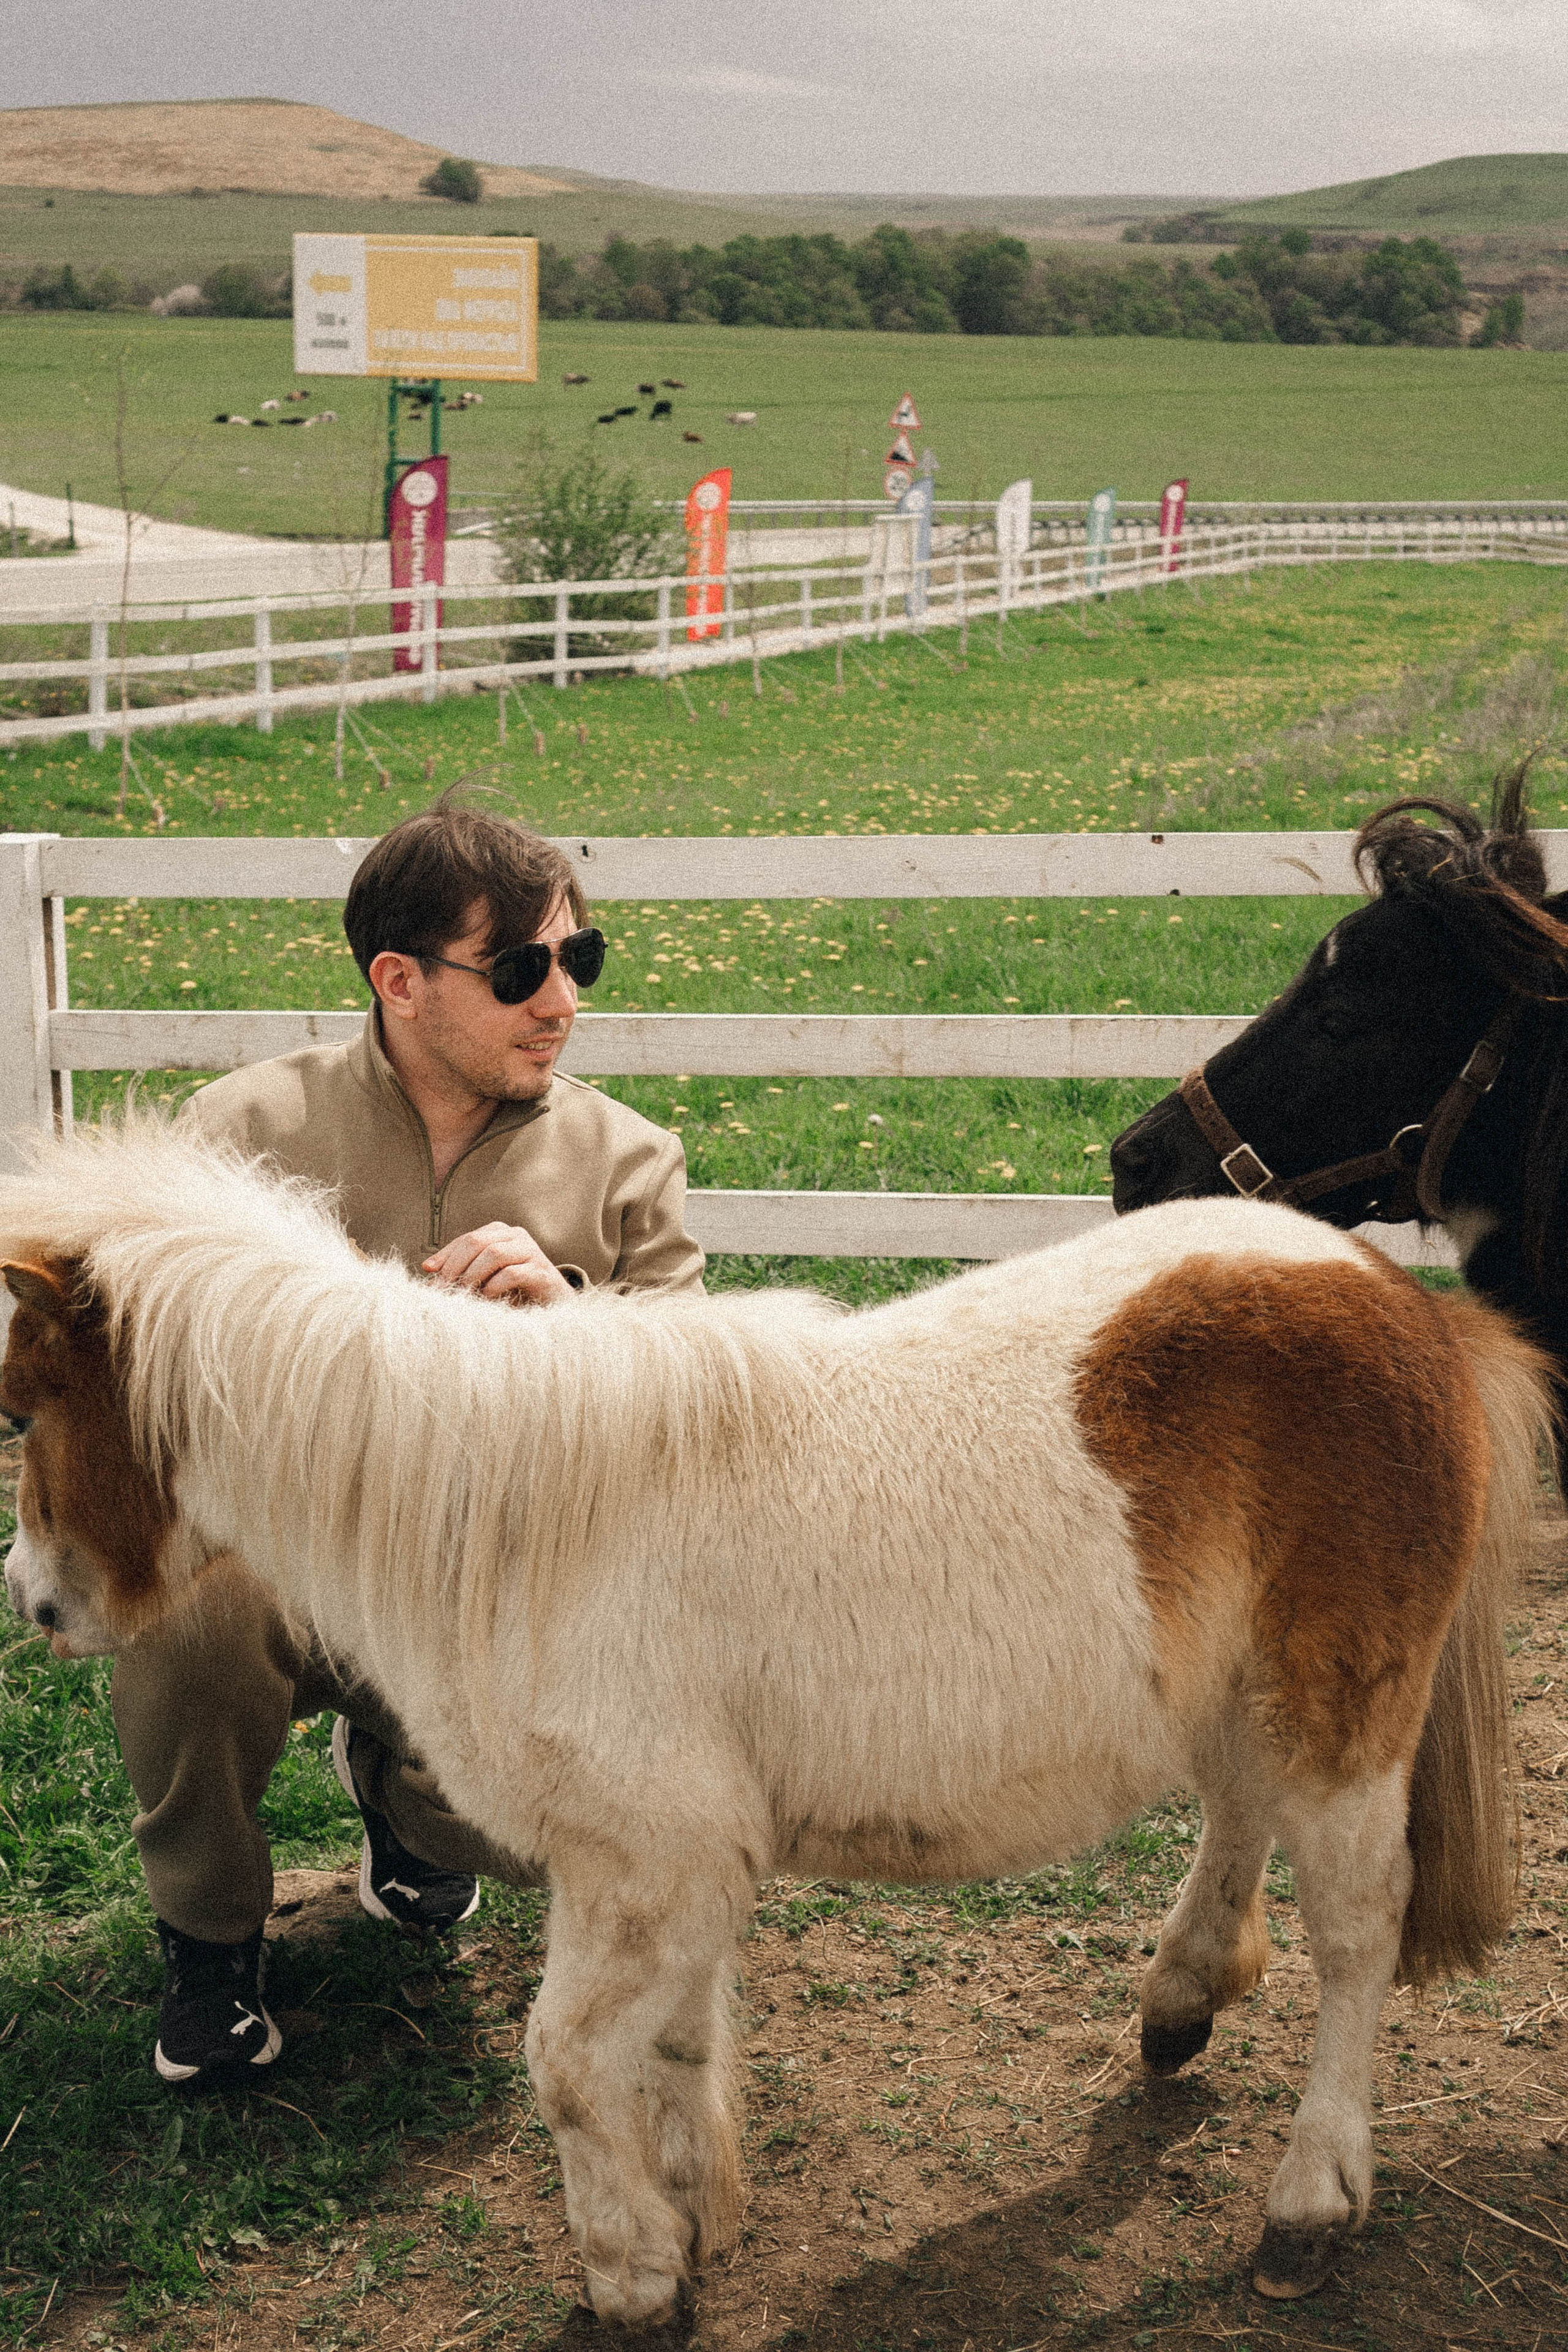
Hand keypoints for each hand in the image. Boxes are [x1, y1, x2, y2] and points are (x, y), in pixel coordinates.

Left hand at [423, 1222, 571, 1306]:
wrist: (553, 1307)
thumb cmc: (514, 1291)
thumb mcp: (485, 1278)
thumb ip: (463, 1272)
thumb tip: (429, 1276)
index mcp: (500, 1233)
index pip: (466, 1239)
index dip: (445, 1254)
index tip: (428, 1271)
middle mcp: (516, 1236)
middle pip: (477, 1241)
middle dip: (455, 1265)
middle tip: (441, 1288)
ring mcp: (532, 1252)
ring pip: (494, 1254)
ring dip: (473, 1275)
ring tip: (462, 1294)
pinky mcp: (543, 1272)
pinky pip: (512, 1273)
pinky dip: (493, 1287)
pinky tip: (485, 1299)